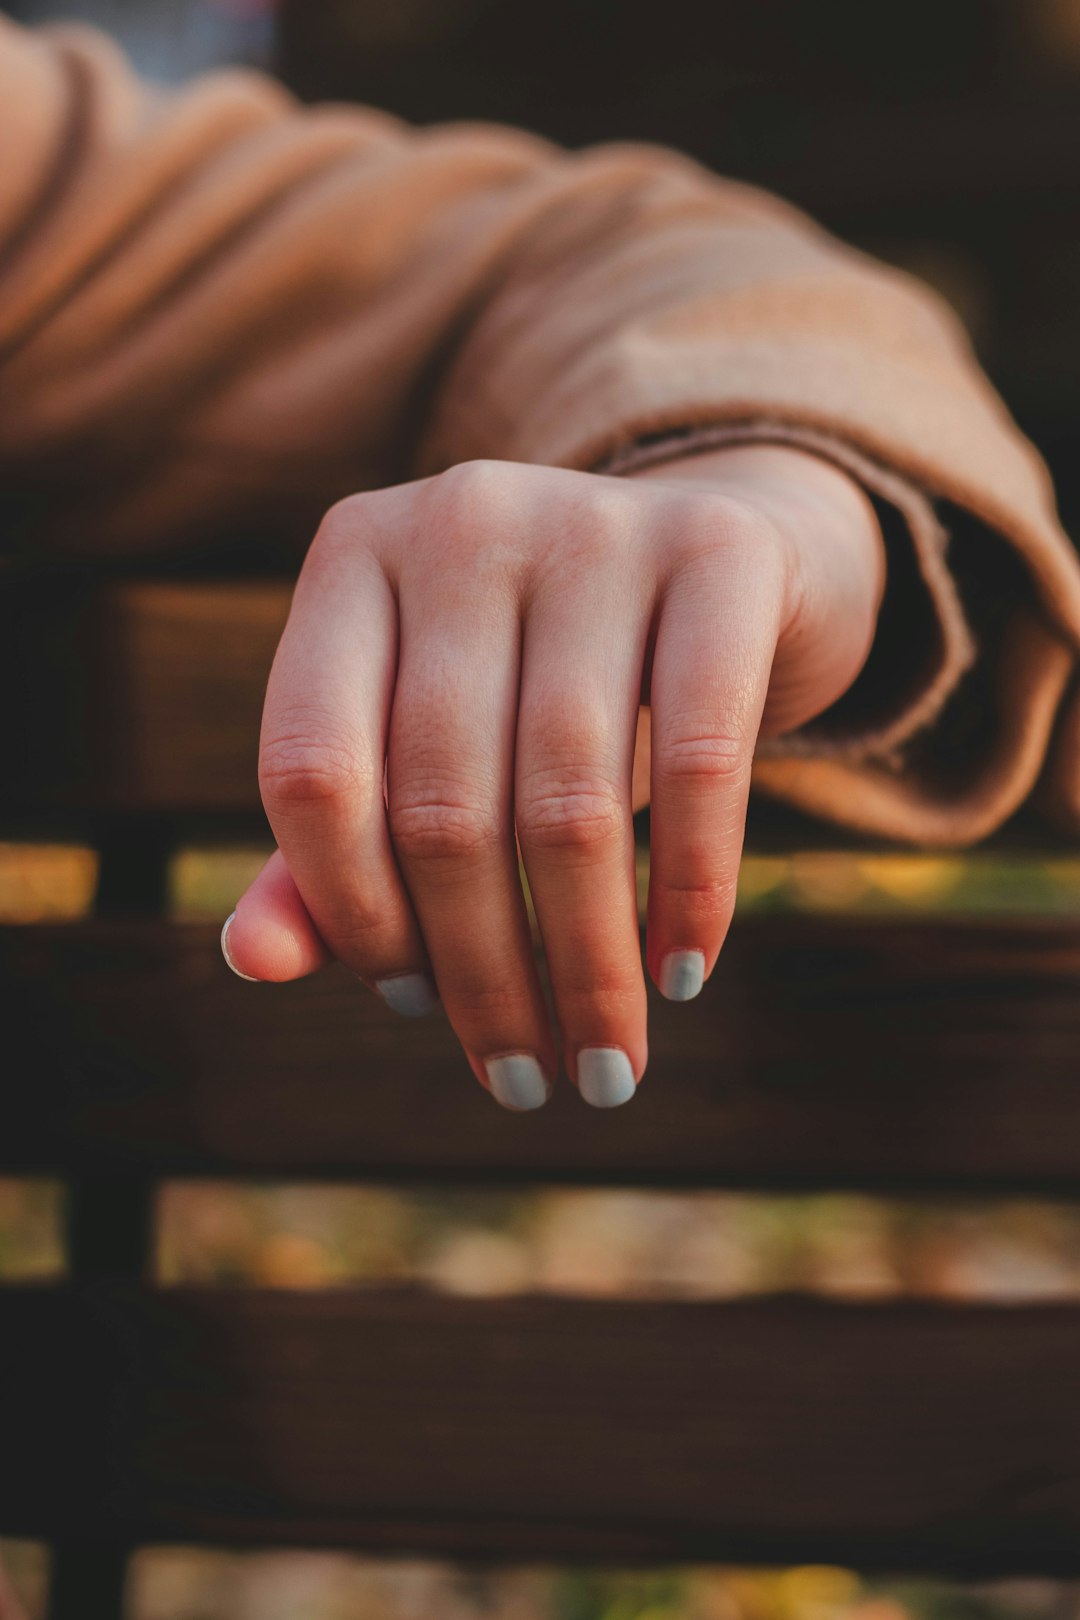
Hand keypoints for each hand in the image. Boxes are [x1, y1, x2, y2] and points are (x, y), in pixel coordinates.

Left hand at [222, 446, 883, 1108]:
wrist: (720, 558)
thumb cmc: (545, 675)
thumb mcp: (430, 744)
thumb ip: (333, 845)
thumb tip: (253, 960)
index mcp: (352, 556)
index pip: (311, 769)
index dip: (350, 913)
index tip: (411, 1004)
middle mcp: (461, 517)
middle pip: (443, 804)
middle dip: (483, 976)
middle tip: (523, 1081)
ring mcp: (595, 521)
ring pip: (568, 798)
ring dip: (586, 965)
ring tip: (603, 1064)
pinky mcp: (721, 550)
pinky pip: (700, 757)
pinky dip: (691, 890)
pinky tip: (681, 973)